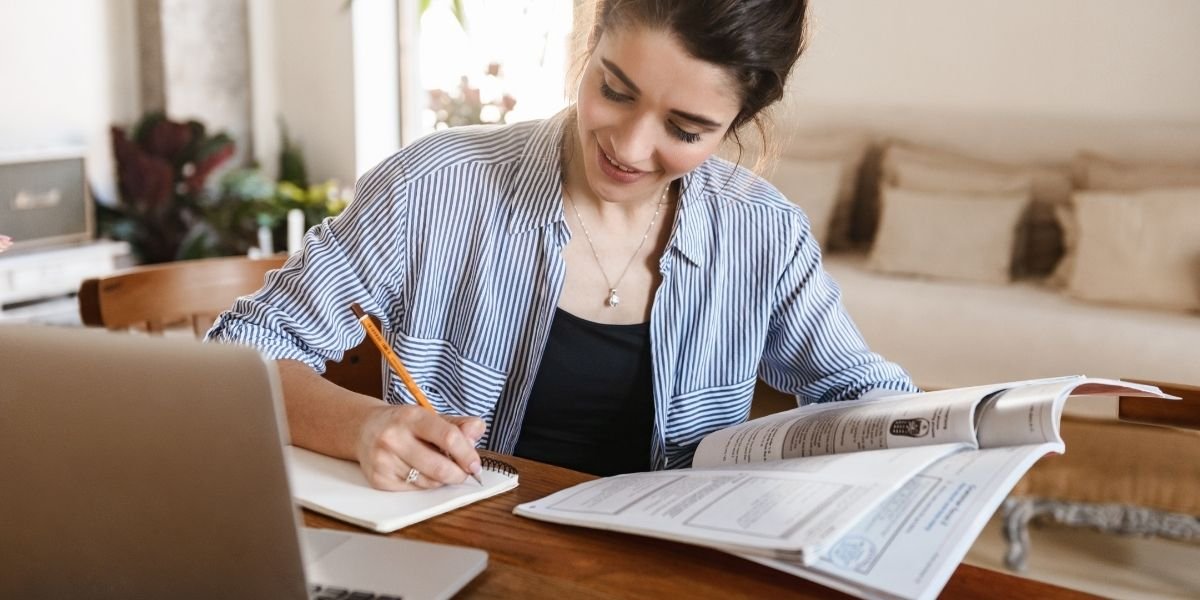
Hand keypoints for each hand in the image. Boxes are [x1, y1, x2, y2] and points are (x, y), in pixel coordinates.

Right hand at [355, 404, 485, 490]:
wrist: (364, 429)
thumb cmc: (404, 424)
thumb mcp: (430, 416)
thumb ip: (458, 424)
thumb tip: (477, 432)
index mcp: (411, 416)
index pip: (448, 437)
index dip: (467, 454)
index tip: (475, 465)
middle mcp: (394, 438)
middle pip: (439, 467)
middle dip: (458, 474)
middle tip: (464, 473)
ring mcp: (384, 460)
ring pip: (428, 482)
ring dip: (441, 479)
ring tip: (438, 466)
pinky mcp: (379, 479)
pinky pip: (414, 490)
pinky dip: (424, 484)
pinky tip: (419, 471)